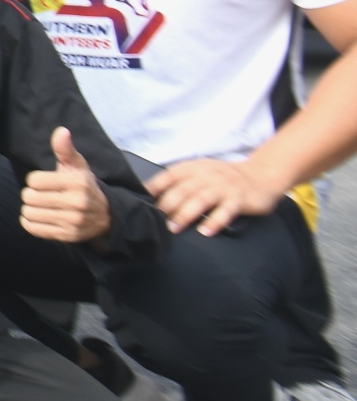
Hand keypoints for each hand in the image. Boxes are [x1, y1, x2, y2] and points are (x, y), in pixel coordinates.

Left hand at [140, 147, 264, 238]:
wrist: (261, 175)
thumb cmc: (222, 178)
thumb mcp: (199, 173)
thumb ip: (178, 183)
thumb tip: (148, 199)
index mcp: (193, 168)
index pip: (168, 177)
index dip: (153, 190)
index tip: (138, 203)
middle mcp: (207, 175)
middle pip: (182, 190)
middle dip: (166, 207)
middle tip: (154, 222)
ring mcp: (224, 186)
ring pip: (201, 200)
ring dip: (185, 214)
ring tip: (173, 229)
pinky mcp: (240, 198)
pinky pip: (227, 210)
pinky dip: (215, 221)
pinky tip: (205, 232)